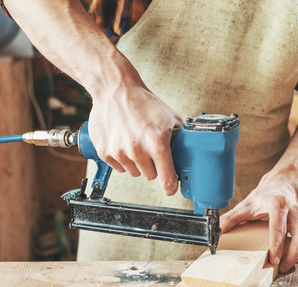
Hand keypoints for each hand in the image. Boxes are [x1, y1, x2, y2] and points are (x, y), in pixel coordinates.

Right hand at [88, 81, 182, 195]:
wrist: (115, 89)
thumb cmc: (143, 102)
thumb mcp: (170, 117)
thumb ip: (181, 137)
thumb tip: (193, 151)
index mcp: (157, 143)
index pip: (166, 180)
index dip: (170, 186)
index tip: (171, 187)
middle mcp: (137, 150)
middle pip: (150, 176)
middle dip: (153, 166)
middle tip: (150, 149)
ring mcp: (119, 152)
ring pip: (134, 173)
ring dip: (137, 163)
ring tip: (135, 143)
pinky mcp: (105, 152)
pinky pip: (118, 168)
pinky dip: (122, 159)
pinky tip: (123, 143)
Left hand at [219, 173, 297, 272]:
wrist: (280, 186)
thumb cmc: (262, 197)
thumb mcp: (244, 206)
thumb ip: (230, 219)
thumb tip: (216, 233)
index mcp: (277, 204)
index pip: (278, 226)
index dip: (277, 244)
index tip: (274, 259)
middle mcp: (294, 210)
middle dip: (293, 254)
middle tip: (282, 267)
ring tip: (289, 266)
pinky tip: (297, 257)